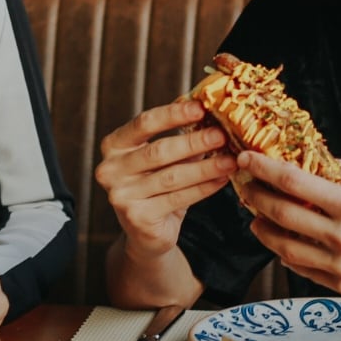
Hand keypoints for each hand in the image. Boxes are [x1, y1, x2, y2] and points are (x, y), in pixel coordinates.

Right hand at [95, 100, 236, 257]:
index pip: (144, 123)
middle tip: (221, 135)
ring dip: (205, 167)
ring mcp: (121, 195)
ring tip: (230, 160)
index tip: (201, 108)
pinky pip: (177, 198)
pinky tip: (221, 180)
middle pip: (158, 151)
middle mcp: (110, 169)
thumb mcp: (163, 157)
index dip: (173, 114)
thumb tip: (209, 111)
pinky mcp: (137, 217)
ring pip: (171, 177)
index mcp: (114, 145)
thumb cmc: (156, 186)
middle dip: (193, 142)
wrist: (145, 233)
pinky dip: (203, 188)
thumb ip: (178, 135)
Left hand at [237, 152, 340, 298]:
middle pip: (282, 214)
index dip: (264, 168)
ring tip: (256, 217)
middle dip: (256, 198)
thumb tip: (308, 159)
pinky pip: (303, 269)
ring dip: (264, 230)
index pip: (293, 183)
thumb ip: (340, 172)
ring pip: (284, 247)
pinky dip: (286, 254)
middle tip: (246, 188)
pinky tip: (282, 242)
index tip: (247, 158)